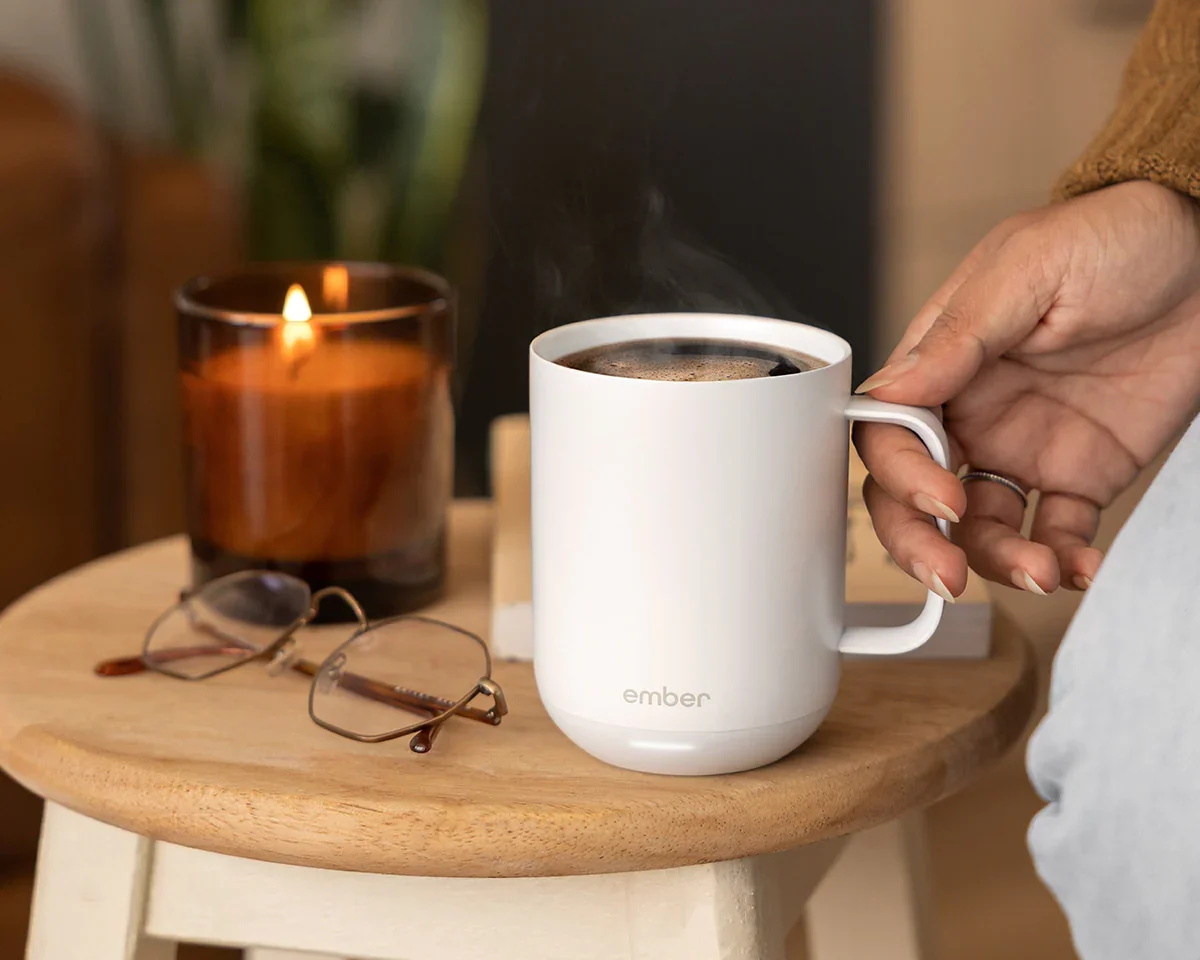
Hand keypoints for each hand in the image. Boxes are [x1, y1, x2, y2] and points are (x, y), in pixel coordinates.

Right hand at [855, 181, 1199, 596]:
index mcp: (944, 364)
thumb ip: (958, 337)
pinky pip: (1060, 531)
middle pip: (917, 497)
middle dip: (922, 543)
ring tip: (1042, 572)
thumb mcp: (1029, 269)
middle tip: (949, 576)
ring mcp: (1024, 448)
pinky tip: (1080, 566)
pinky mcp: (1082, 473)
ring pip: (982, 528)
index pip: (890, 435)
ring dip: (998, 562)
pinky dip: (1065, 560)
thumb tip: (887, 393)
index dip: (902, 477)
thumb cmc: (1116, 238)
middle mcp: (972, 414)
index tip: (943, 498)